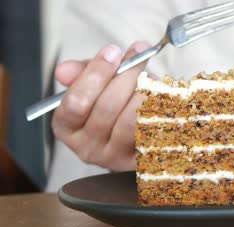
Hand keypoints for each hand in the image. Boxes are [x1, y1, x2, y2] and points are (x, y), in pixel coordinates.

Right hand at [52, 41, 150, 170]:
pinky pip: (152, 130)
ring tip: (151, 77)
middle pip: (106, 108)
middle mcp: (87, 148)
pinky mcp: (141, 161)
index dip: (95, 74)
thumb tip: (64, 70)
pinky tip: (162, 95)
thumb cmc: (117, 102)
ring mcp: (115, 158)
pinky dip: (159, 108)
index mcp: (68, 128)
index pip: (76, 103)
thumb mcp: (98, 84)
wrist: (145, 129)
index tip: (113, 51)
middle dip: (126, 76)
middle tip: (139, 56)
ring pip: (131, 120)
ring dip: (144, 92)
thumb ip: (83, 72)